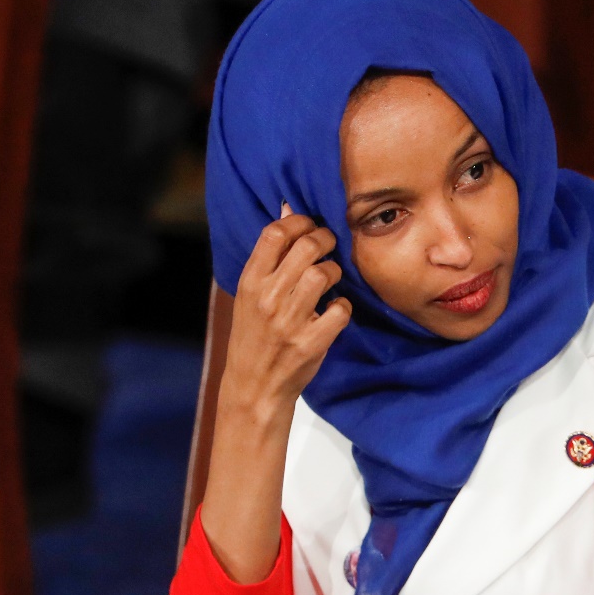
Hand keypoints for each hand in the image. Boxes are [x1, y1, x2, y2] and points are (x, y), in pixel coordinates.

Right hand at [224, 203, 351, 416]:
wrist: (253, 385)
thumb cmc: (254, 335)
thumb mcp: (250, 294)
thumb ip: (270, 256)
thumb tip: (288, 209)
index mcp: (250, 282)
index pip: (275, 233)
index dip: (299, 221)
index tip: (310, 226)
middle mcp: (268, 298)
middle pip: (306, 247)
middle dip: (326, 239)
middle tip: (330, 245)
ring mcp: (290, 321)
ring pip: (324, 274)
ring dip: (335, 271)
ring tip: (332, 278)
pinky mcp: (311, 342)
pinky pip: (341, 309)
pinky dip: (343, 307)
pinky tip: (335, 310)